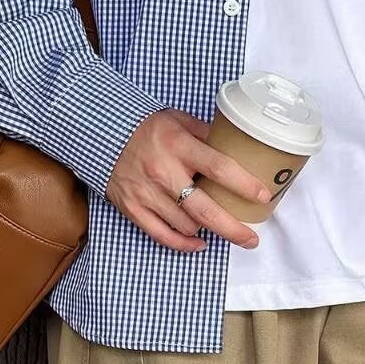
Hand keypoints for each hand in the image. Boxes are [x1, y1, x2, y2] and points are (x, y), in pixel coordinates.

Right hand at [107, 110, 271, 253]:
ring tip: (221, 228)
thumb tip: (237, 149)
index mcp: (178, 145)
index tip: (263, 196)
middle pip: (205, 210)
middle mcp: (163, 172)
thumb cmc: (146, 128)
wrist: (100, 134)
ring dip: (207, 230)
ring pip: (187, 225)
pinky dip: (184, 243)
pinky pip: (163, 235)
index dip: (244, 184)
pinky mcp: (133, 208)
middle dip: (233, 228)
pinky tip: (199, 243)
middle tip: (252, 239)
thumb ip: (205, 135)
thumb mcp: (177, 120)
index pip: (219, 168)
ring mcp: (147, 194)